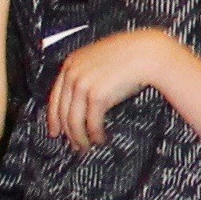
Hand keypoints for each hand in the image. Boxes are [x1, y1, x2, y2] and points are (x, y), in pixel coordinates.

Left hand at [43, 25, 169, 148]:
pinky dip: (95, 135)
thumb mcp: (99, 58)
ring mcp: (83, 84)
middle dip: (68, 133)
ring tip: (87, 146)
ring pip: (74, 121)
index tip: (55, 132)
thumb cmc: (129, 54)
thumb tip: (81, 99)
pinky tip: (100, 139)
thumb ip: (85, 73)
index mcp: (71, 63)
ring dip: (80, 138)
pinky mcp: (96, 96)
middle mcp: (73, 74)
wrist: (146, 53)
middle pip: (63, 112)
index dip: (54, 119)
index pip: (55, 98)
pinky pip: (92, 122)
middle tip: (74, 145)